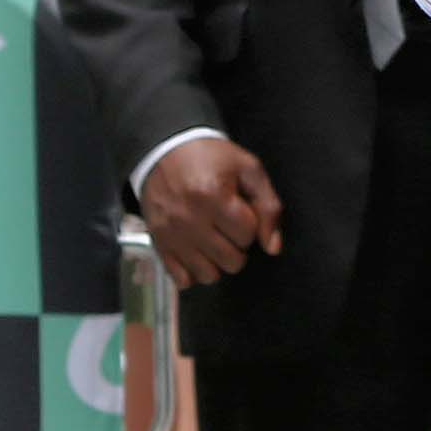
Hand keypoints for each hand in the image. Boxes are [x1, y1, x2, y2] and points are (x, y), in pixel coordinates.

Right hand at [139, 136, 281, 288]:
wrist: (164, 150)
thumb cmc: (210, 158)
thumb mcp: (248, 169)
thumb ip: (269, 206)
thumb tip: (273, 248)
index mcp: (213, 196)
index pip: (247, 235)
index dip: (250, 226)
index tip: (241, 212)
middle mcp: (189, 219)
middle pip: (231, 261)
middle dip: (237, 246)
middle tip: (229, 228)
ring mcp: (171, 234)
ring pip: (208, 275)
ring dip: (217, 262)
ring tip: (214, 241)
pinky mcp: (158, 243)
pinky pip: (182, 280)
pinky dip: (193, 271)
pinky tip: (197, 253)